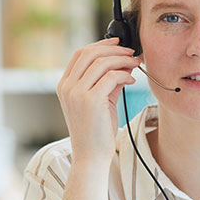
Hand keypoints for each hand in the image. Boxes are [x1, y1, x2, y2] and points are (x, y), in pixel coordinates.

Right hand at [57, 38, 138, 165]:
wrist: (91, 156)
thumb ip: (107, 80)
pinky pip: (111, 77)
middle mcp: (67, 87)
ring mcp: (76, 93)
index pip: (80, 54)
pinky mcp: (90, 100)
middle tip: (130, 52)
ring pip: (102, 63)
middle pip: (90, 53)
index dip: (100, 45)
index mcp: (65, 85)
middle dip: (113, 49)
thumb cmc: (95, 131)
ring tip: (135, 64)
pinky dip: (124, 75)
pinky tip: (131, 81)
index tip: (117, 44)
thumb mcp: (99, 100)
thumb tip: (124, 62)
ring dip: (122, 60)